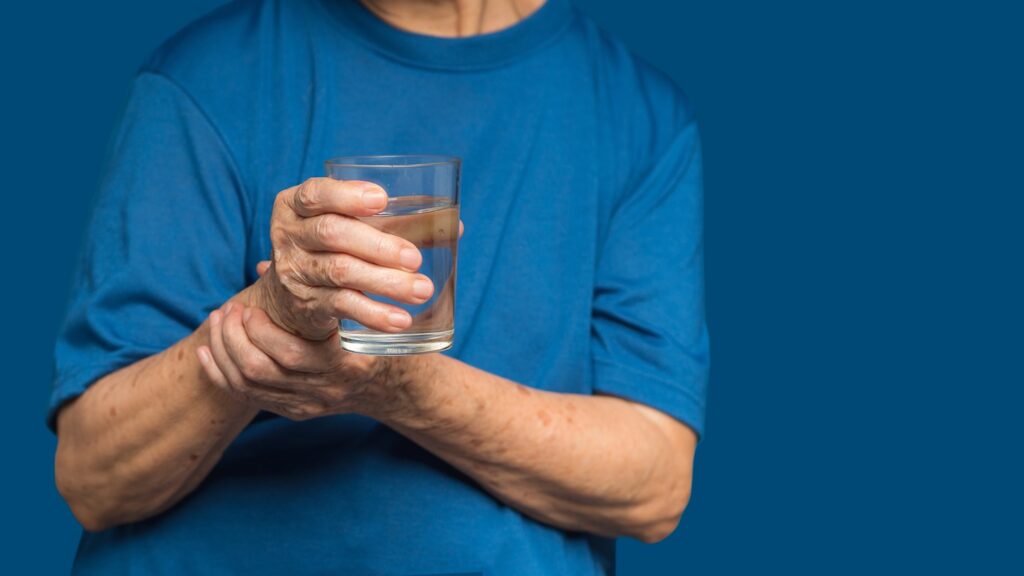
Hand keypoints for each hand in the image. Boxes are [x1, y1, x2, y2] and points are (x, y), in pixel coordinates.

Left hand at [197, 301, 404, 420]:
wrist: (390, 385)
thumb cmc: (375, 336)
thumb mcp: (360, 308)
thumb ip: (320, 286)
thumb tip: (266, 266)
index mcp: (346, 363)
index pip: (291, 355)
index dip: (260, 331)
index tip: (250, 307)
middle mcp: (327, 390)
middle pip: (261, 371)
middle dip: (234, 338)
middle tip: (227, 310)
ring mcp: (310, 405)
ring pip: (248, 385)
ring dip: (224, 351)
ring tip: (218, 322)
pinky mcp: (296, 413)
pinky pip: (247, 398)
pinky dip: (220, 374)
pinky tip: (207, 352)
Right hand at [251, 177, 435, 340]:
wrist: (293, 297)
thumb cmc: (335, 249)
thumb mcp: (354, 227)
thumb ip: (398, 222)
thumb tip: (455, 226)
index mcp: (296, 205)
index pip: (315, 193)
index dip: (346, 195)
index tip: (382, 199)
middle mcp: (289, 236)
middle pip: (332, 233)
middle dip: (378, 245)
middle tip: (415, 259)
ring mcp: (295, 272)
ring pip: (341, 272)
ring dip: (386, 282)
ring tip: (422, 290)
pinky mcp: (307, 304)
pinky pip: (342, 306)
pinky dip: (374, 314)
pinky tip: (401, 320)